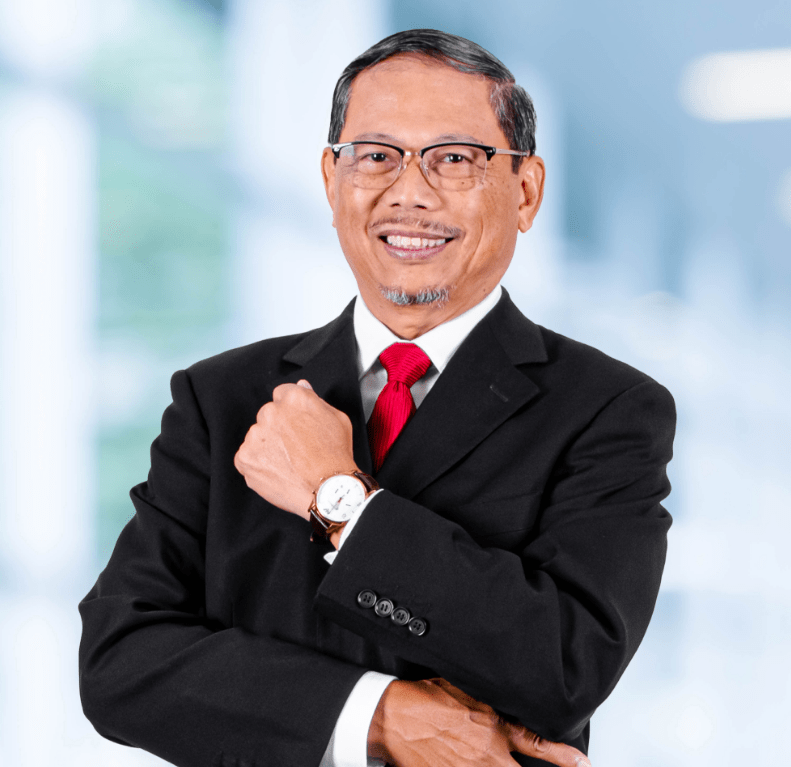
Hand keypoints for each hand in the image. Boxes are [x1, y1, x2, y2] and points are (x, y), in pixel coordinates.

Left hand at [233, 380, 357, 517]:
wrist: (328, 490)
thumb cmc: (336, 457)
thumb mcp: (337, 419)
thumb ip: (315, 399)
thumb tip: (302, 386)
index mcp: (294, 398)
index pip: (282, 394)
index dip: (291, 411)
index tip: (295, 424)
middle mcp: (271, 412)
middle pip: (268, 415)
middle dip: (278, 428)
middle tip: (296, 448)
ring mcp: (256, 436)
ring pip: (258, 437)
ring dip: (268, 446)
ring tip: (289, 463)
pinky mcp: (245, 457)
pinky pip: (247, 457)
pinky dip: (258, 464)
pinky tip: (279, 471)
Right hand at [368, 678, 590, 766]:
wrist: (393, 717)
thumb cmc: (424, 697)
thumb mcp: (462, 689)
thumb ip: (487, 702)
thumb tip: (502, 704)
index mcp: (492, 726)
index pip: (536, 744)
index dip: (563, 757)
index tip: (582, 765)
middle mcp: (487, 753)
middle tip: (549, 766)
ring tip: (488, 759)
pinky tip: (467, 762)